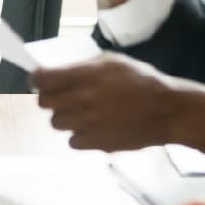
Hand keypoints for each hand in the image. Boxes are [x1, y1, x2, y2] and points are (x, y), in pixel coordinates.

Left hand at [30, 53, 204, 153]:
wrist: (167, 111)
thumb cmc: (142, 81)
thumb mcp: (111, 61)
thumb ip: (83, 66)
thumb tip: (59, 70)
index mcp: (85, 76)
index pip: (41, 78)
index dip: (36, 79)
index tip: (40, 79)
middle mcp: (82, 100)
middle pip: (43, 103)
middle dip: (49, 98)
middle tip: (60, 96)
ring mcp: (88, 124)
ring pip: (56, 123)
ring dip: (64, 117)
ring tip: (80, 111)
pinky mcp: (97, 143)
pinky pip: (72, 141)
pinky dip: (78, 135)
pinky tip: (91, 127)